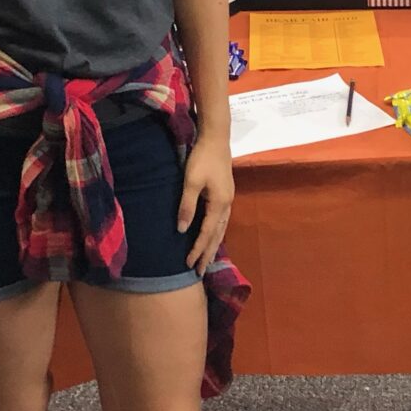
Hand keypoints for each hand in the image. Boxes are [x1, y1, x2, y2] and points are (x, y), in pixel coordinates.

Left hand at [179, 133, 233, 270]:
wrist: (216, 138)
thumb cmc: (202, 158)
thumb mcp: (191, 182)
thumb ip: (187, 206)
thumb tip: (182, 230)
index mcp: (219, 204)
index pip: (207, 233)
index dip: (197, 250)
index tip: (189, 265)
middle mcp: (227, 205)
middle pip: (217, 235)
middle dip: (207, 253)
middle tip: (199, 272)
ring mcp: (228, 199)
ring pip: (221, 229)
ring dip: (213, 245)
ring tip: (206, 259)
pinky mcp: (225, 193)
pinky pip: (221, 220)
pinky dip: (216, 233)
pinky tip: (212, 236)